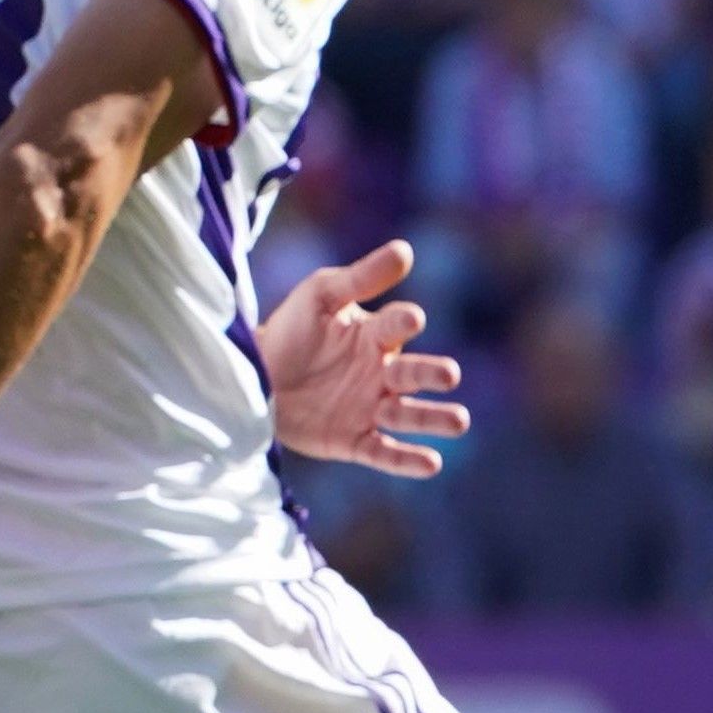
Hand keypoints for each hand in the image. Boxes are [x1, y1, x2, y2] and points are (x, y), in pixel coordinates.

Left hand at [262, 238, 469, 476]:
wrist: (252, 378)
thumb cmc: (291, 330)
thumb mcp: (320, 296)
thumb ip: (360, 278)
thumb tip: (405, 250)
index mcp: (376, 335)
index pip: (398, 326)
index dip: (403, 322)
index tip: (410, 319)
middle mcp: (381, 372)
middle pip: (414, 374)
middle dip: (432, 374)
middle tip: (449, 375)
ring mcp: (369, 408)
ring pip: (408, 414)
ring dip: (433, 418)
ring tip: (460, 421)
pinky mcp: (353, 440)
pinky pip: (384, 452)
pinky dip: (407, 460)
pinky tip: (432, 462)